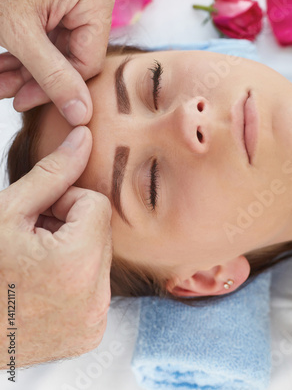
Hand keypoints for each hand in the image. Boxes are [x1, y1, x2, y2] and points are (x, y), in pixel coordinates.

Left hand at [0, 0, 120, 125]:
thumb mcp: (20, 34)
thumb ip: (52, 78)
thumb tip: (81, 113)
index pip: (88, 61)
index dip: (57, 87)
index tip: (26, 101)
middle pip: (74, 54)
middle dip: (35, 77)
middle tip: (9, 92)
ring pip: (61, 47)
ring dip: (28, 67)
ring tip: (1, 78)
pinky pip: (55, 32)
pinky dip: (30, 49)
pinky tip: (7, 62)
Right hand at [0, 127, 111, 367]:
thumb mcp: (9, 212)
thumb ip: (53, 173)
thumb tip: (84, 136)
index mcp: (77, 264)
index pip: (97, 204)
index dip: (65, 204)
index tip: (38, 219)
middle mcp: (94, 299)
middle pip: (102, 232)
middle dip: (71, 227)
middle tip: (33, 241)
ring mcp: (94, 321)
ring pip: (100, 258)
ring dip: (74, 252)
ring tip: (37, 264)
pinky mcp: (90, 335)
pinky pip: (96, 288)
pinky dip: (75, 280)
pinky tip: (44, 286)